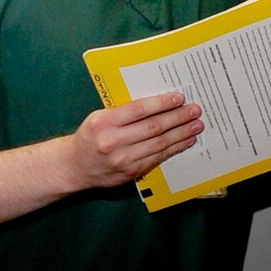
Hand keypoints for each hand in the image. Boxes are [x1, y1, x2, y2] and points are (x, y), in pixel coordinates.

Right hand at [63, 93, 204, 188]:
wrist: (74, 166)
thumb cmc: (91, 136)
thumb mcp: (100, 118)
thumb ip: (124, 112)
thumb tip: (159, 103)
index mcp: (104, 123)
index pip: (139, 110)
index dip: (162, 103)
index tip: (179, 98)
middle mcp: (113, 141)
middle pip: (153, 127)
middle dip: (178, 118)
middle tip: (195, 110)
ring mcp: (123, 159)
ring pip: (159, 143)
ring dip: (182, 134)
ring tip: (196, 125)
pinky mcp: (131, 172)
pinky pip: (158, 157)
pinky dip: (174, 148)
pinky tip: (186, 141)